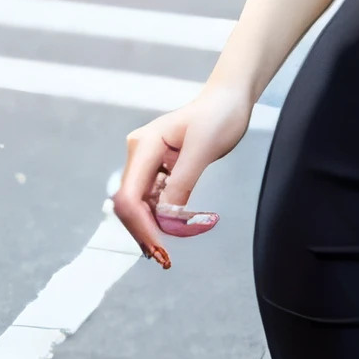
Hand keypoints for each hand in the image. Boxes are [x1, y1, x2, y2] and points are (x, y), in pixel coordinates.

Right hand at [111, 84, 253, 269]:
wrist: (228, 100)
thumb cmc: (219, 115)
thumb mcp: (203, 149)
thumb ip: (182, 183)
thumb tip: (166, 219)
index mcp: (144, 145)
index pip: (129, 195)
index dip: (140, 225)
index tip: (158, 247)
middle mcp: (139, 154)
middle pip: (130, 203)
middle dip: (144, 232)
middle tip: (163, 259)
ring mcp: (147, 162)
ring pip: (141, 204)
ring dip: (152, 228)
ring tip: (166, 253)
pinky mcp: (159, 168)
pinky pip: (154, 198)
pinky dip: (162, 217)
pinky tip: (173, 231)